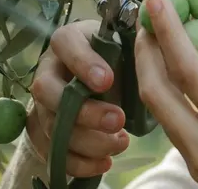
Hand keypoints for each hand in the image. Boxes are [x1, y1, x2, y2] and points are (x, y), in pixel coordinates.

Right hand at [27, 21, 130, 176]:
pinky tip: (105, 162)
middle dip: (84, 111)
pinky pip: (51, 150)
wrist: (106, 78)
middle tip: (118, 120)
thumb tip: (155, 35)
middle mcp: (49, 69)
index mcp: (69, 40)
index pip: (65, 43)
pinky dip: (78, 161)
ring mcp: (42, 101)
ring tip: (120, 143)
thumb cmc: (119, 55)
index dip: (83, 63)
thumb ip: (136, 43)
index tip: (108, 80)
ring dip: (86, 140)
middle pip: (48, 91)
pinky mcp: (44, 130)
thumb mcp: (127, 44)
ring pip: (51, 124)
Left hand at [134, 0, 197, 188]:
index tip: (158, 1)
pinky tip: (185, 73)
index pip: (187, 70)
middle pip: (156, 93)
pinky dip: (172, 93)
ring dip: (154, 70)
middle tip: (150, 18)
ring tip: (163, 37)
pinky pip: (176, 125)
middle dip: (146, 50)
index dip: (169, 31)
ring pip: (160, 111)